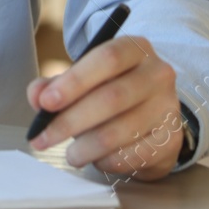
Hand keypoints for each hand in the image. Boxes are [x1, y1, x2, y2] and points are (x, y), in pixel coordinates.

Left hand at [25, 35, 183, 180]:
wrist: (155, 113)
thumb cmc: (112, 90)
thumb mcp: (85, 78)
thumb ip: (56, 84)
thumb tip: (37, 96)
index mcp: (135, 48)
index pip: (107, 58)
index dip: (74, 81)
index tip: (46, 103)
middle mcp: (157, 74)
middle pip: (111, 97)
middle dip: (70, 121)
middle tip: (43, 138)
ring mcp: (168, 107)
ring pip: (120, 131)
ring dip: (86, 147)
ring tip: (70, 154)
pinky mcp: (171, 139)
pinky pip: (133, 155)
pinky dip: (107, 160)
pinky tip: (96, 158)